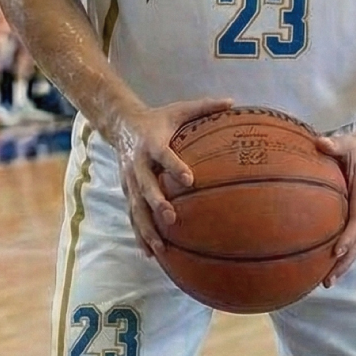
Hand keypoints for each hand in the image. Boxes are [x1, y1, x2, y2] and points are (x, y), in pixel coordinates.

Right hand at [113, 97, 232, 257]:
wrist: (121, 124)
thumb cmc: (158, 119)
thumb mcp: (179, 109)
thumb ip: (205, 107)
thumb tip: (233, 102)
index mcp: (151, 142)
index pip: (163, 155)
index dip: (174, 166)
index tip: (189, 179)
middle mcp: (137, 163)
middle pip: (145, 186)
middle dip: (157, 203)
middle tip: (172, 218)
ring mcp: (129, 180)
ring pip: (136, 207)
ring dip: (146, 228)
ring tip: (160, 247)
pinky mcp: (127, 192)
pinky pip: (133, 216)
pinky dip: (140, 234)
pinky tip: (150, 253)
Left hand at [315, 126, 355, 286]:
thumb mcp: (347, 142)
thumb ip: (335, 144)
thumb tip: (320, 142)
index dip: (348, 237)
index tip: (335, 251)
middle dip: (345, 262)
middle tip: (327, 280)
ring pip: (355, 244)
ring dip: (343, 263)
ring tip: (325, 281)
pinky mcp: (355, 214)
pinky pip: (349, 237)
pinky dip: (340, 253)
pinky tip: (323, 264)